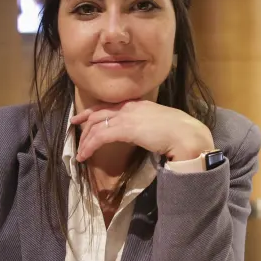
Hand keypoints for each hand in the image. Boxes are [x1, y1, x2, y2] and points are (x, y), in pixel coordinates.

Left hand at [72, 101, 213, 161]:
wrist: (186, 135)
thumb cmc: (180, 132)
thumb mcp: (160, 124)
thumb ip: (148, 126)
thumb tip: (144, 134)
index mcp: (138, 104)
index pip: (109, 106)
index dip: (93, 112)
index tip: (82, 118)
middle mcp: (130, 107)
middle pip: (99, 113)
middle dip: (84, 123)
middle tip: (75, 133)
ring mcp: (126, 116)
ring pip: (96, 126)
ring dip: (86, 141)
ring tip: (80, 154)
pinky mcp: (124, 128)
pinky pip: (100, 137)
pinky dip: (90, 146)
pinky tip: (85, 155)